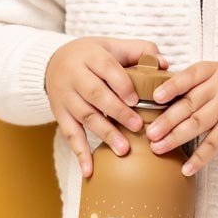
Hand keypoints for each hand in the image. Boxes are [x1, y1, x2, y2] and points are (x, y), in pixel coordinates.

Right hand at [45, 36, 169, 177]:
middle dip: (117, 112)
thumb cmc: (93, 56)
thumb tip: (164, 64)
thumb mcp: (113, 46)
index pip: (107, 68)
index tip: (136, 100)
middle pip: (96, 94)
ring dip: (105, 134)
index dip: (122, 84)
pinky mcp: (59, 114)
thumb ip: (140, 51)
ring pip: (85, 116)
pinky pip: (69, 135)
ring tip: (123, 150)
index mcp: (90, 55)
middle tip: (138, 128)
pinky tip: (89, 171)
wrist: (54, 62)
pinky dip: (80, 154)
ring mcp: (65, 96)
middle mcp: (74, 75)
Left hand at [146, 60, 217, 175]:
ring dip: (175, 138)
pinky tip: (186, 168)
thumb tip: (170, 96)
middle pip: (189, 103)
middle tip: (148, 133)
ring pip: (196, 123)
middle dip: (166, 119)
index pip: (190, 75)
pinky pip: (213, 144)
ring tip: (158, 148)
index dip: (170, 86)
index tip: (154, 98)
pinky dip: (199, 158)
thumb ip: (206, 82)